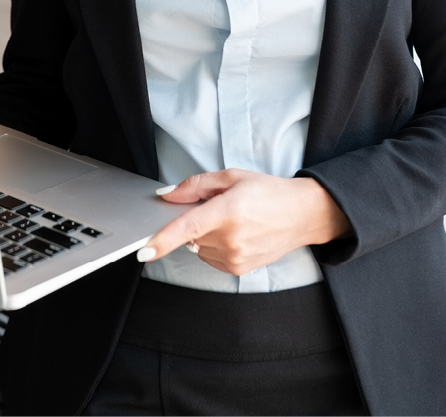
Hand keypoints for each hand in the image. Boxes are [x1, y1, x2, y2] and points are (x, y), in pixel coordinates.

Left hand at [136, 169, 349, 275]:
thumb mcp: (231, 177)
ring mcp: (236, 257)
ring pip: (198, 247)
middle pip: (190, 234)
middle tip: (217, 207)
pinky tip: (235, 234)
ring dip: (205, 234)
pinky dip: (214, 246)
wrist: (302, 215)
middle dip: (194, 220)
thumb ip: (194, 186)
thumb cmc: (268, 192)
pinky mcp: (239, 269)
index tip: (144, 251)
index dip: (162, 240)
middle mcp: (231, 238)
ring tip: (232, 220)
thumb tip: (167, 196)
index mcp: (227, 211)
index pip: (186, 229)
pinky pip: (210, 257)